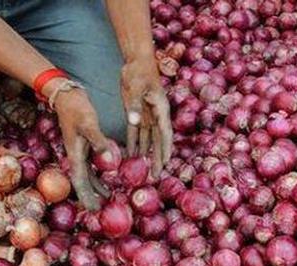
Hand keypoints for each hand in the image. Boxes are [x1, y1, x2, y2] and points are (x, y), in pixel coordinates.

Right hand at [53, 86, 110, 210]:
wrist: (67, 96)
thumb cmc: (77, 109)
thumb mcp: (88, 124)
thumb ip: (98, 141)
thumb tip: (109, 159)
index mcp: (75, 155)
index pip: (81, 182)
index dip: (87, 197)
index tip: (93, 211)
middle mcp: (76, 156)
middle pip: (83, 183)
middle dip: (91, 197)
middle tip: (101, 211)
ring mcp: (79, 152)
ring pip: (88, 175)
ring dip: (96, 187)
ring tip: (108, 199)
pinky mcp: (84, 146)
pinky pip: (91, 166)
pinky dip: (99, 175)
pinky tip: (108, 178)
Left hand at [121, 57, 172, 176]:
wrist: (136, 59)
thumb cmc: (138, 71)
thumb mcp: (136, 87)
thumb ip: (134, 105)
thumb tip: (134, 122)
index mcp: (160, 109)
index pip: (164, 134)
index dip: (164, 150)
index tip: (164, 164)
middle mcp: (156, 114)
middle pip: (158, 140)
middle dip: (157, 157)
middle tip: (155, 175)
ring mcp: (147, 114)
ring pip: (148, 138)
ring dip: (146, 153)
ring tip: (144, 170)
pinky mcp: (138, 112)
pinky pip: (136, 131)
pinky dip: (134, 142)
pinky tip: (131, 154)